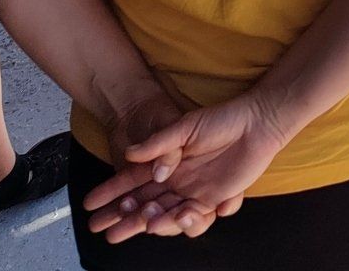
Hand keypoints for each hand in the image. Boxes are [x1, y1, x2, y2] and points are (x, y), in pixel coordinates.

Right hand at [106, 93, 290, 219]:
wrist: (258, 123)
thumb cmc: (222, 119)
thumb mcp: (186, 126)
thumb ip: (158, 143)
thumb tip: (129, 154)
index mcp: (165, 163)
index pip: (131, 181)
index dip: (110, 193)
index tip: (90, 204)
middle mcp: (176, 180)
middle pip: (143, 205)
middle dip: (122, 218)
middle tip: (103, 230)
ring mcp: (194, 191)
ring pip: (166, 215)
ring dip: (153, 221)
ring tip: (146, 221)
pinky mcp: (214, 198)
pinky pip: (196, 217)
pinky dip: (187, 220)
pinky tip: (182, 216)